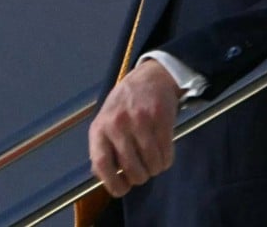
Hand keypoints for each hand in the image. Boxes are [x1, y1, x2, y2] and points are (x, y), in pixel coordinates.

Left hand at [88, 60, 180, 196]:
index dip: (113, 184)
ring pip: (152, 164)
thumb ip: (102, 147)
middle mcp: (118, 124)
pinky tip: (164, 152)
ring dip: (155, 168)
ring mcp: (140, 120)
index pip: (102, 164)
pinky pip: (166, 153)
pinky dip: (167, 160)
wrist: (150, 77)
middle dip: (140, 177)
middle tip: (143, 172)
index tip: (123, 188)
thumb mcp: (105, 121)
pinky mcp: (160, 119)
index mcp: (100, 127)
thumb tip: (103, 178)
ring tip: (154, 161)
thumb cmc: (124, 104)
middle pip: (132, 168)